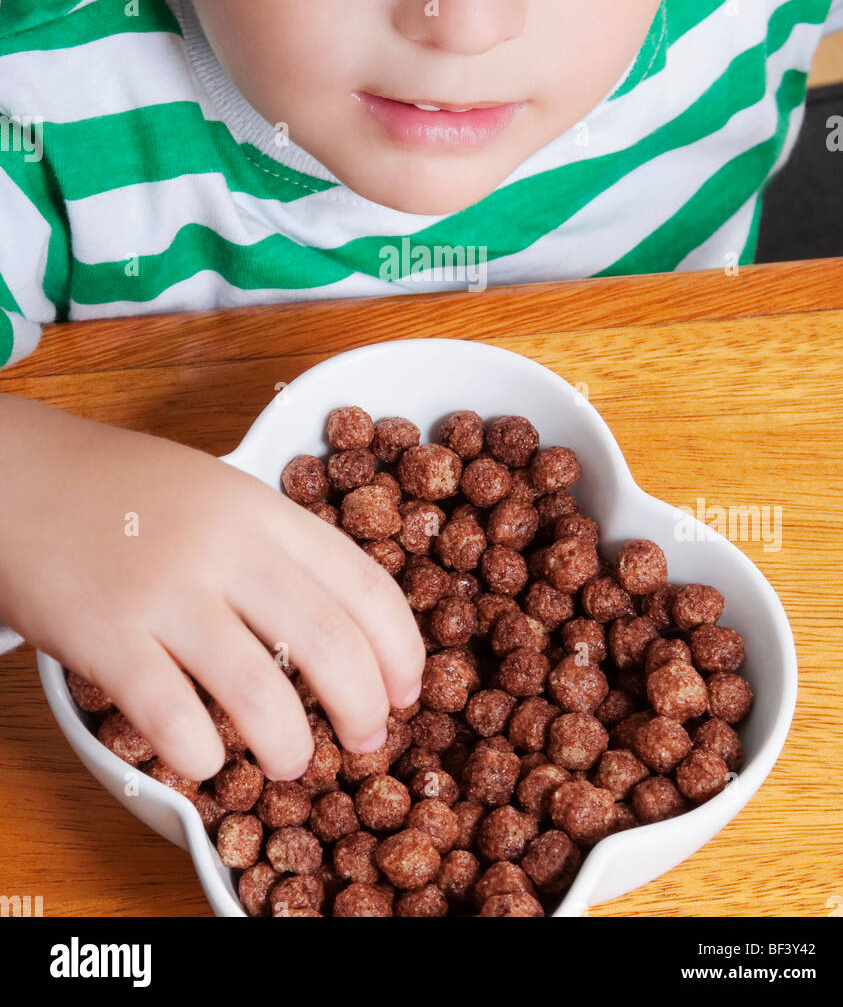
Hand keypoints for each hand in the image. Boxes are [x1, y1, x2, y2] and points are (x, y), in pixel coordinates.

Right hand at [0, 396, 424, 780]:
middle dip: (366, 707)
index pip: (365, 584)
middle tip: (368, 740)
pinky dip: (202, 754)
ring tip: (291, 762)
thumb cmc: (122, 492)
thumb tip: (343, 628)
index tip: (408, 689)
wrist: (20, 475)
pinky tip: (205, 758)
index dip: (402, 650)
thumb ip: (276, 547)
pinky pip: (174, 718)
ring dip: (291, 748)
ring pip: (261, 694)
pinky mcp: (107, 636)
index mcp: (263, 510)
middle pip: (332, 642)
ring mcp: (166, 592)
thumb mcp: (218, 493)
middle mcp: (226, 548)